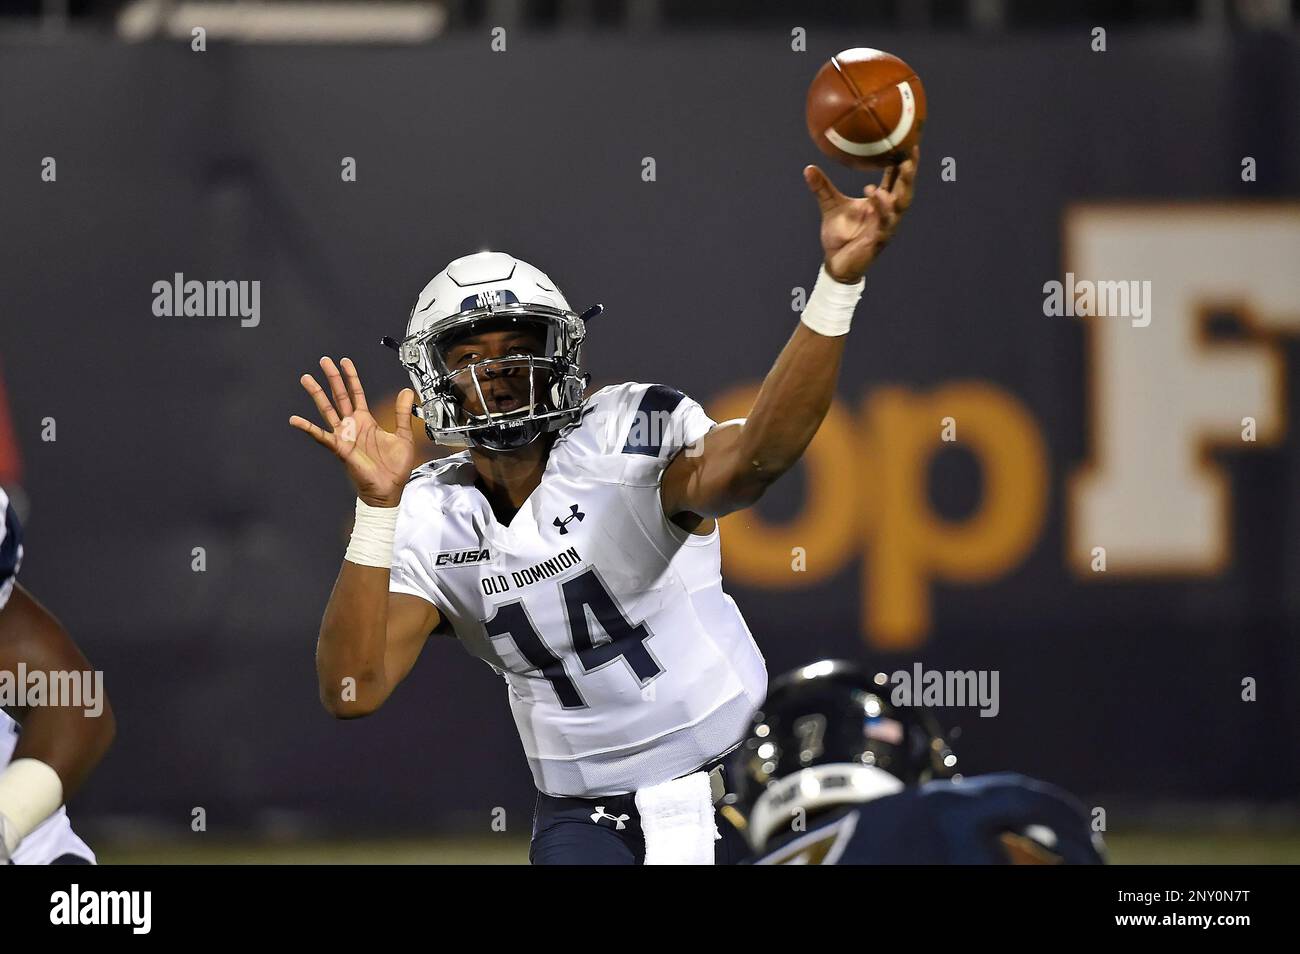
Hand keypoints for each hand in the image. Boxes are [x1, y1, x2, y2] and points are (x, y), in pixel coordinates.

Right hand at [290, 357, 416, 507]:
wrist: (389, 490)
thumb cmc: (394, 468)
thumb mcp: (403, 435)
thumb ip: (403, 413)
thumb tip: (407, 393)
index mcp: (366, 421)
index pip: (356, 393)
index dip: (351, 377)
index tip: (344, 362)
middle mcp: (352, 426)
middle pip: (339, 396)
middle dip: (332, 378)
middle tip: (324, 361)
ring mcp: (344, 436)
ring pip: (328, 410)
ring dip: (317, 394)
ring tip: (307, 379)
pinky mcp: (340, 448)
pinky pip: (321, 436)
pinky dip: (308, 428)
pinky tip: (296, 420)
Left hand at [804, 145, 918, 283]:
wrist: (836, 263)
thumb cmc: (840, 235)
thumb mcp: (830, 206)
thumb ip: (822, 188)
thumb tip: (808, 168)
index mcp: (880, 203)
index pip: (896, 178)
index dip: (902, 161)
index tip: (906, 139)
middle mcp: (888, 212)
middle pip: (906, 188)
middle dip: (911, 170)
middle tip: (911, 149)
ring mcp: (886, 226)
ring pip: (901, 203)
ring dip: (904, 185)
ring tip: (904, 167)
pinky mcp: (879, 238)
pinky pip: (884, 220)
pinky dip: (882, 206)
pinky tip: (876, 192)